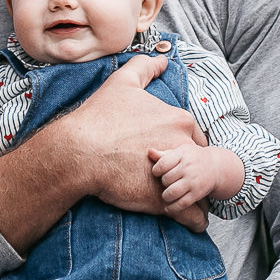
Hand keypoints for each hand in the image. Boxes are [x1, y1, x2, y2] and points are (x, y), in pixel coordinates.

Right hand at [60, 55, 203, 214]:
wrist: (79, 152)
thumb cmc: (99, 117)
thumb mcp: (121, 83)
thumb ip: (144, 67)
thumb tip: (161, 59)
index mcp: (179, 120)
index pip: (196, 137)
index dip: (185, 148)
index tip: (175, 157)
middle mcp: (183, 147)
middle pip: (200, 164)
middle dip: (193, 173)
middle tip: (181, 181)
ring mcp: (177, 176)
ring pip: (200, 191)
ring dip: (196, 197)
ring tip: (189, 203)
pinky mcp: (166, 201)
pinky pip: (192, 215)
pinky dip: (193, 219)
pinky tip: (188, 221)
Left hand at [151, 142, 242, 214]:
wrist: (215, 167)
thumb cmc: (192, 158)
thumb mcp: (180, 152)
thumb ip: (164, 154)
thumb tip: (149, 152)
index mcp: (182, 155)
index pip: (163, 164)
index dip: (156, 170)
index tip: (157, 173)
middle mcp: (188, 168)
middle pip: (166, 179)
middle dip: (163, 183)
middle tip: (166, 183)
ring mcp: (193, 181)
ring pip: (172, 193)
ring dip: (165, 196)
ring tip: (166, 195)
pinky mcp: (197, 194)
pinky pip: (182, 203)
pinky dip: (172, 208)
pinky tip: (168, 208)